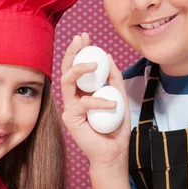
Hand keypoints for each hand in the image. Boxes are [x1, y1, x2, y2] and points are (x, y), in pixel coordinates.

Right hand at [60, 33, 130, 168]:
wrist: (114, 151)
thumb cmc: (116, 127)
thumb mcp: (120, 97)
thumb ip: (114, 79)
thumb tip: (108, 56)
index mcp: (83, 90)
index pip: (77, 66)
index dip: (79, 50)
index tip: (86, 36)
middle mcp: (73, 97)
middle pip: (66, 69)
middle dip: (72, 52)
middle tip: (80, 40)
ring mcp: (70, 107)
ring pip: (67, 81)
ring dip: (79, 69)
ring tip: (95, 65)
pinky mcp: (70, 119)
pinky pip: (83, 103)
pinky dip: (99, 101)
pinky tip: (113, 103)